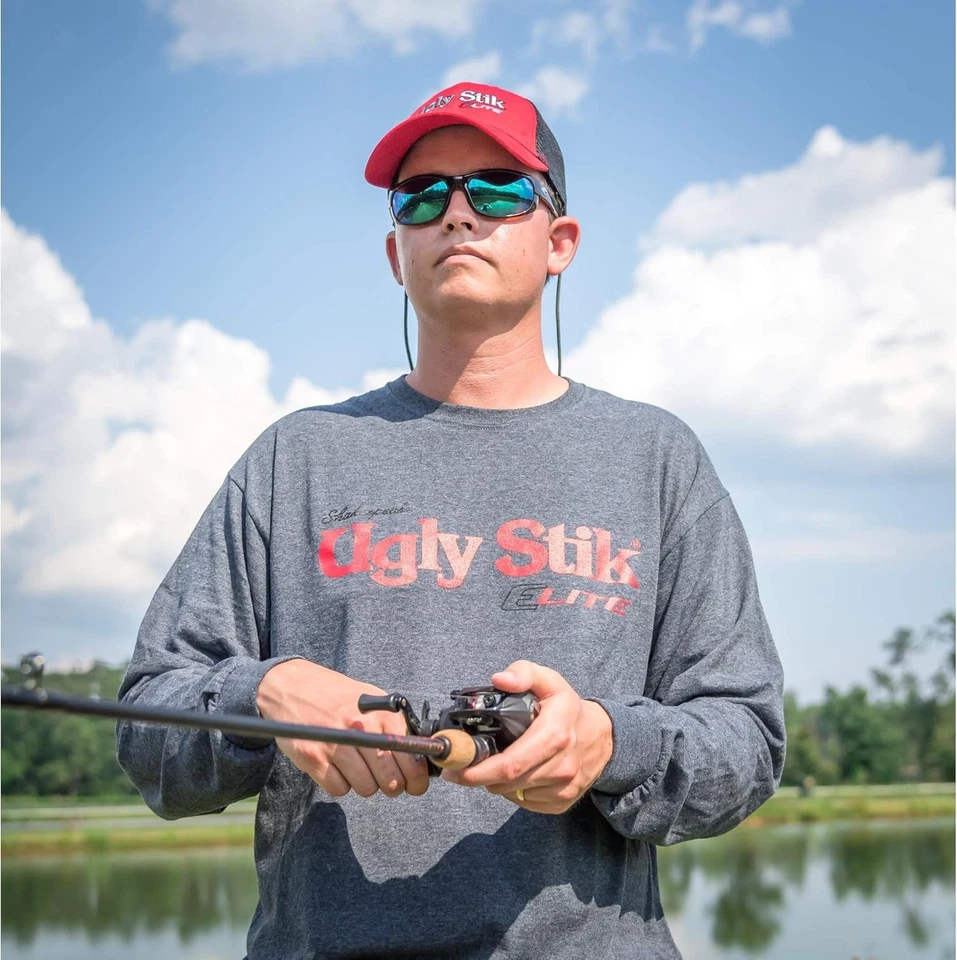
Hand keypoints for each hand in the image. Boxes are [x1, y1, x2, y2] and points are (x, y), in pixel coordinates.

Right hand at [256, 659, 428, 798]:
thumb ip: (395, 725)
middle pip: (389, 780)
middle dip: (392, 787)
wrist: (294, 686)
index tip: (415, 785)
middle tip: (387, 781)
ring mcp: (335, 744)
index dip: (416, 779)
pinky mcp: (313, 758)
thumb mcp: (373, 699)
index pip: (410, 758)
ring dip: (366, 785)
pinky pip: (339, 789)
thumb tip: (420, 755)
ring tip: (359, 768)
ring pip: (366, 788)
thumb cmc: (338, 696)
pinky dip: (341, 784)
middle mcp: (361, 729)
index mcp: (382, 714)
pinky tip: (338, 767)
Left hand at [442, 660, 612, 813]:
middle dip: (476, 777)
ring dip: (493, 783)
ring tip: (486, 765)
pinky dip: (511, 791)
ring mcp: (562, 788)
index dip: (477, 771)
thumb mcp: (550, 681)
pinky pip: (525, 802)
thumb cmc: (568, 709)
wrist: (602, 737)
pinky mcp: (561, 803)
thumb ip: (524, 673)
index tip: (454, 768)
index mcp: (554, 736)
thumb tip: (499, 679)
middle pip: (506, 783)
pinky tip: (511, 774)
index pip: (510, 765)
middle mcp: (561, 767)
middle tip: (458, 767)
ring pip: (512, 794)